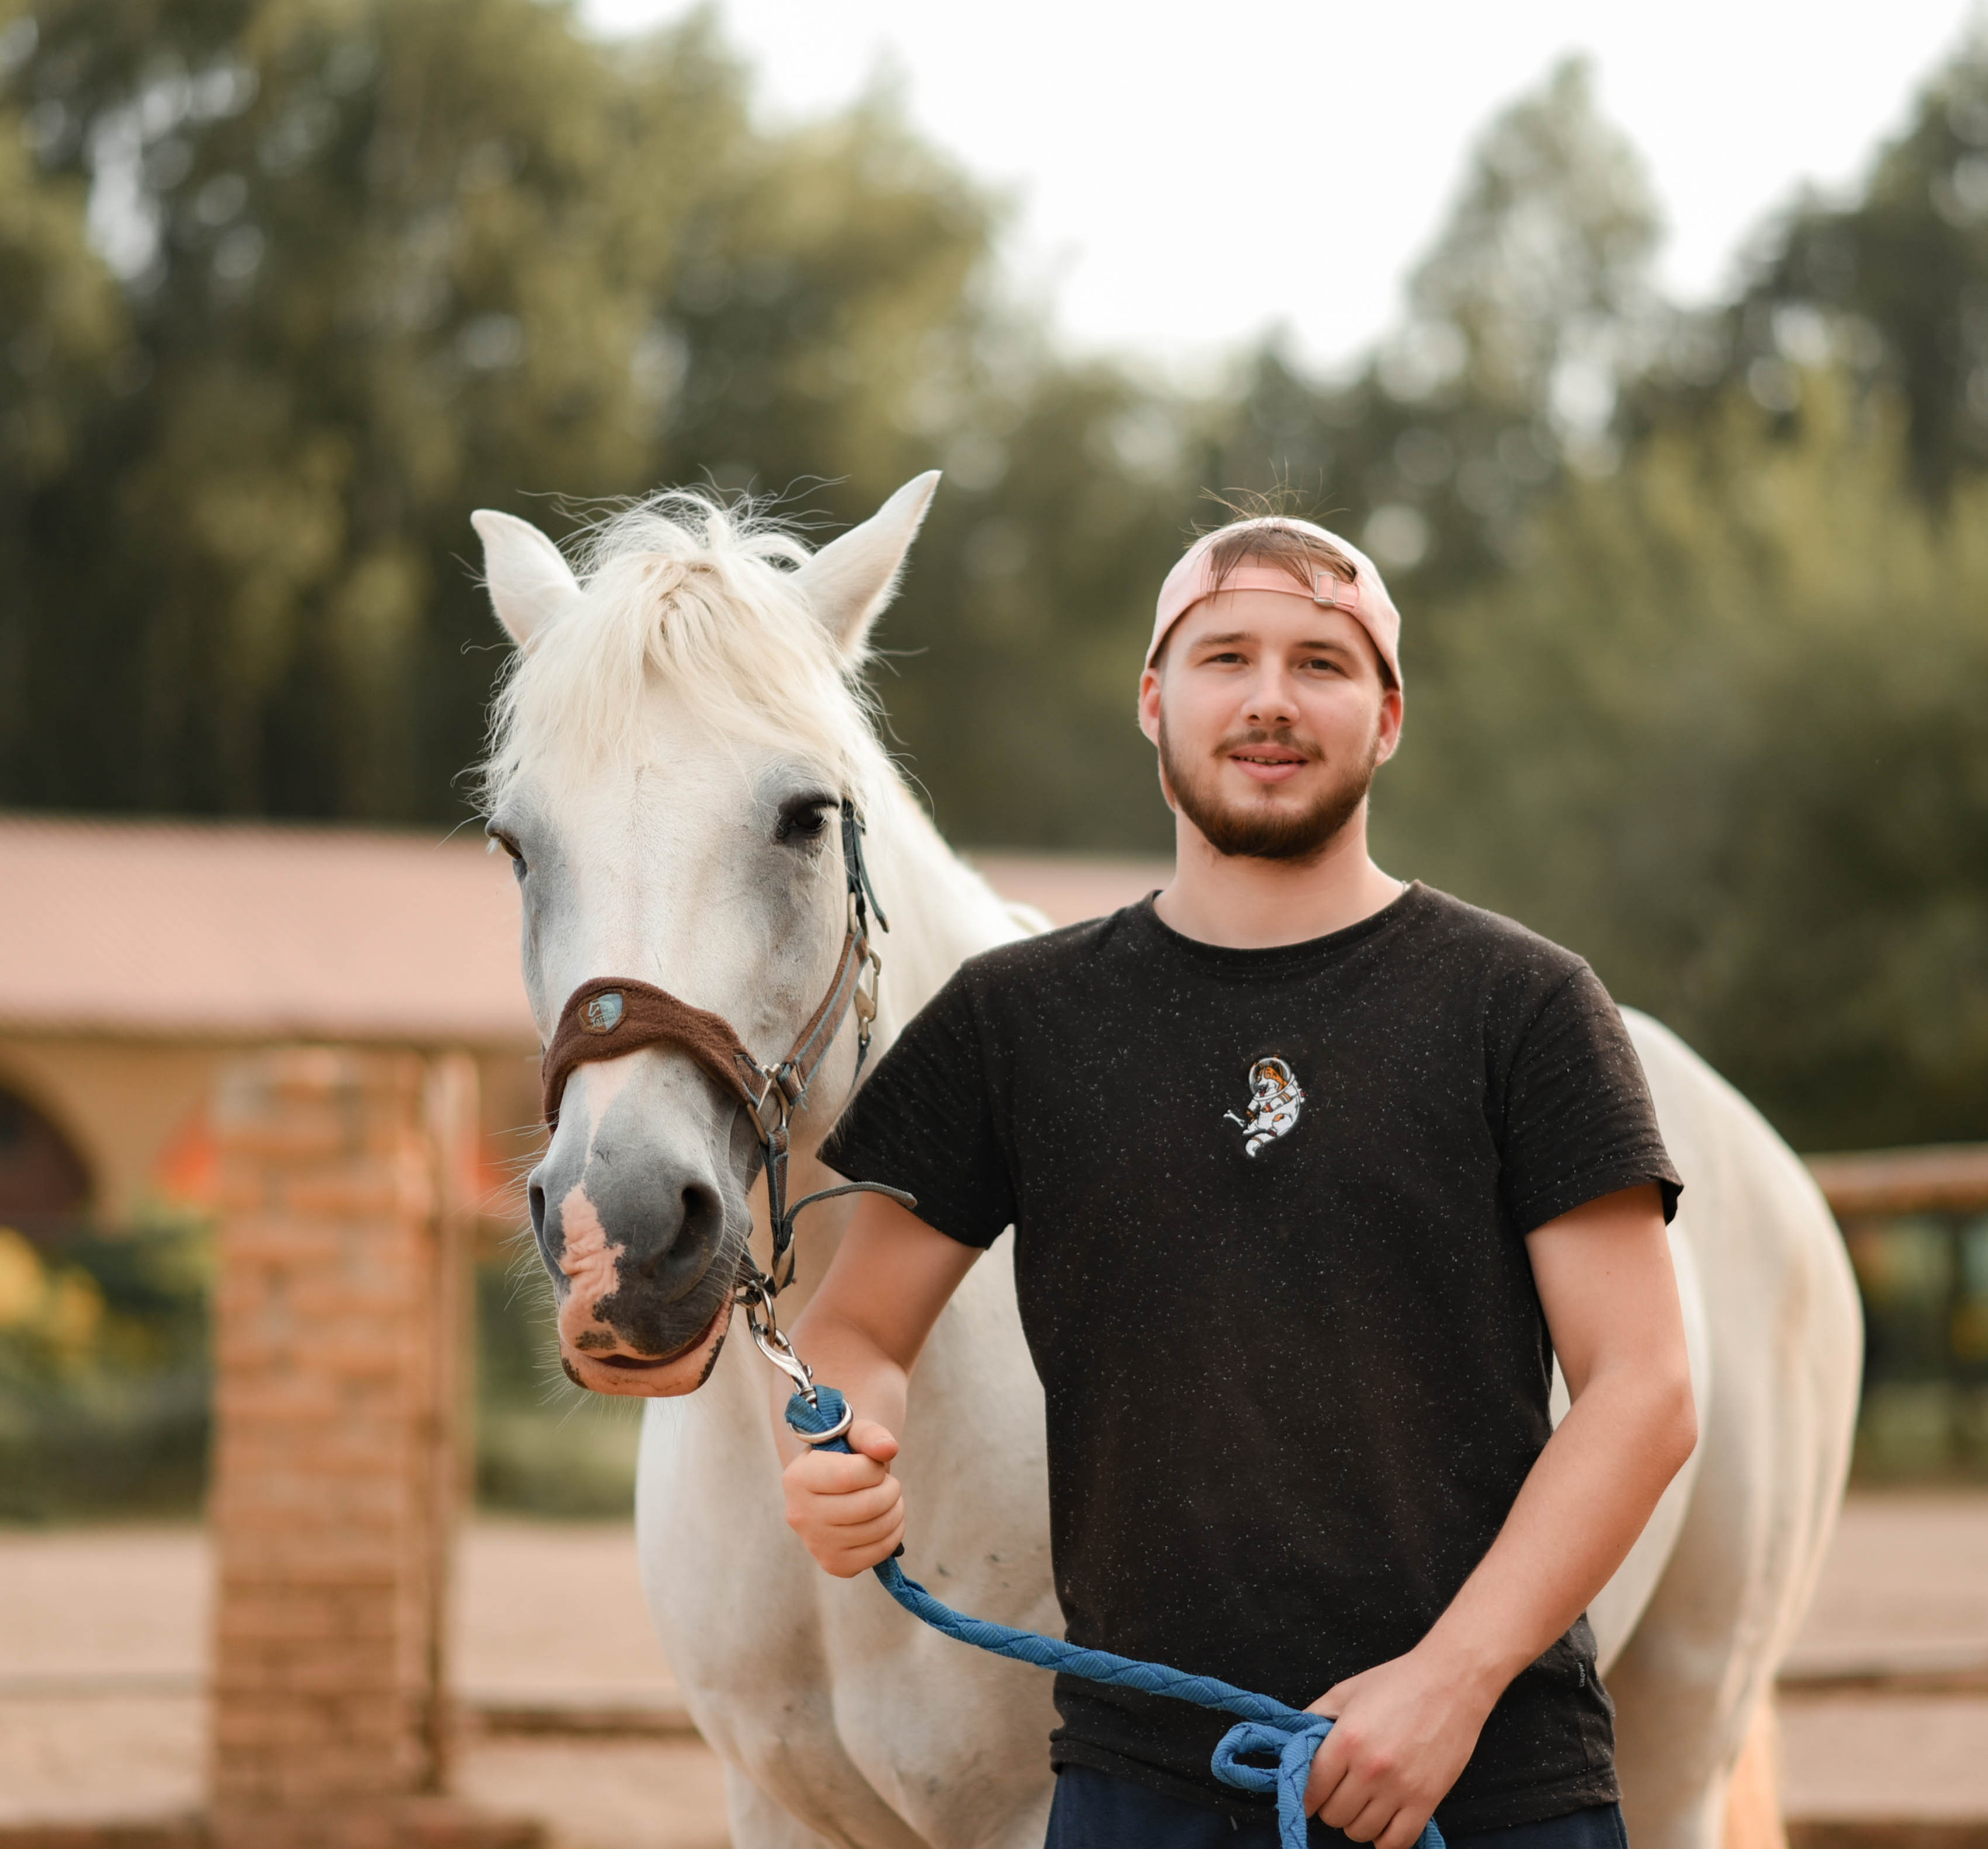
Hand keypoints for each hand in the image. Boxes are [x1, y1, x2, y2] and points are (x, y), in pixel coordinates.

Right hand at [781, 1419, 906, 1576]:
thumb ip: (870, 1434)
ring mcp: (814, 1544)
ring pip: (876, 1530)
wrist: (830, 1489)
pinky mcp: (834, 1564)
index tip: (875, 1464)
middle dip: (891, 1489)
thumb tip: (889, 1448)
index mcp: (797, 1478)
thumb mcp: (851, 1434)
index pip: (847, 1476)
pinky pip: (878, 1553)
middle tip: (889, 1483)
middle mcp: (799, 1514)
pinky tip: (888, 1519)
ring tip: (890, 1499)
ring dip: (896, 1510)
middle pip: (866, 1506)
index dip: (874, 1468)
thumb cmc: (842, 1457)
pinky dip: (894, 1534)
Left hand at [1303, 1648, 1491, 1848]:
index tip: (1311, 1795)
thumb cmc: (1397, 1682)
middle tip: (1340, 1793)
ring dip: (1356, 1822)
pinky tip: (1383, 1822)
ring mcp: (1400, 1788)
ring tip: (1362, 1803)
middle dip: (1331, 1807)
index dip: (1307, 1795)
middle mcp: (1370, 1768)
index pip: (1312, 1788)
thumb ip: (1315, 1718)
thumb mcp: (1346, 1691)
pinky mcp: (1427, 1801)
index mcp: (1346, 1739)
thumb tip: (1291, 1744)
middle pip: (1334, 1815)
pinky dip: (1384, 1840)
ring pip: (1360, 1832)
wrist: (1451, 1681)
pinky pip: (1397, 1843)